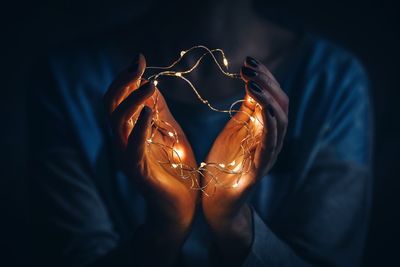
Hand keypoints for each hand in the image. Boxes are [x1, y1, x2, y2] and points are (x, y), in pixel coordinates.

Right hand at [104, 54, 197, 263]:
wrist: (182, 205)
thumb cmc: (177, 169)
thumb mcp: (171, 133)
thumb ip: (160, 112)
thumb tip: (152, 85)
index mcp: (131, 131)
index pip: (119, 99)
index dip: (127, 78)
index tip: (140, 59)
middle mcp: (123, 142)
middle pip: (111, 106)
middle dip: (123, 83)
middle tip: (138, 65)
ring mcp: (128, 157)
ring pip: (117, 122)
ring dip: (132, 101)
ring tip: (148, 85)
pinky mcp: (138, 171)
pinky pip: (133, 147)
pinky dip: (139, 127)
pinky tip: (149, 112)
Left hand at [202, 57, 287, 264]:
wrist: (215, 197)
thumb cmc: (224, 162)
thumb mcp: (234, 129)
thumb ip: (247, 109)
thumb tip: (253, 82)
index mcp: (265, 128)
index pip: (274, 97)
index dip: (265, 77)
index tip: (248, 61)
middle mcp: (271, 140)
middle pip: (282, 106)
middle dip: (267, 83)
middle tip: (249, 68)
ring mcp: (268, 155)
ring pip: (281, 124)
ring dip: (268, 101)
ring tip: (252, 84)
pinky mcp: (258, 170)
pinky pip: (270, 147)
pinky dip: (270, 127)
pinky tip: (263, 111)